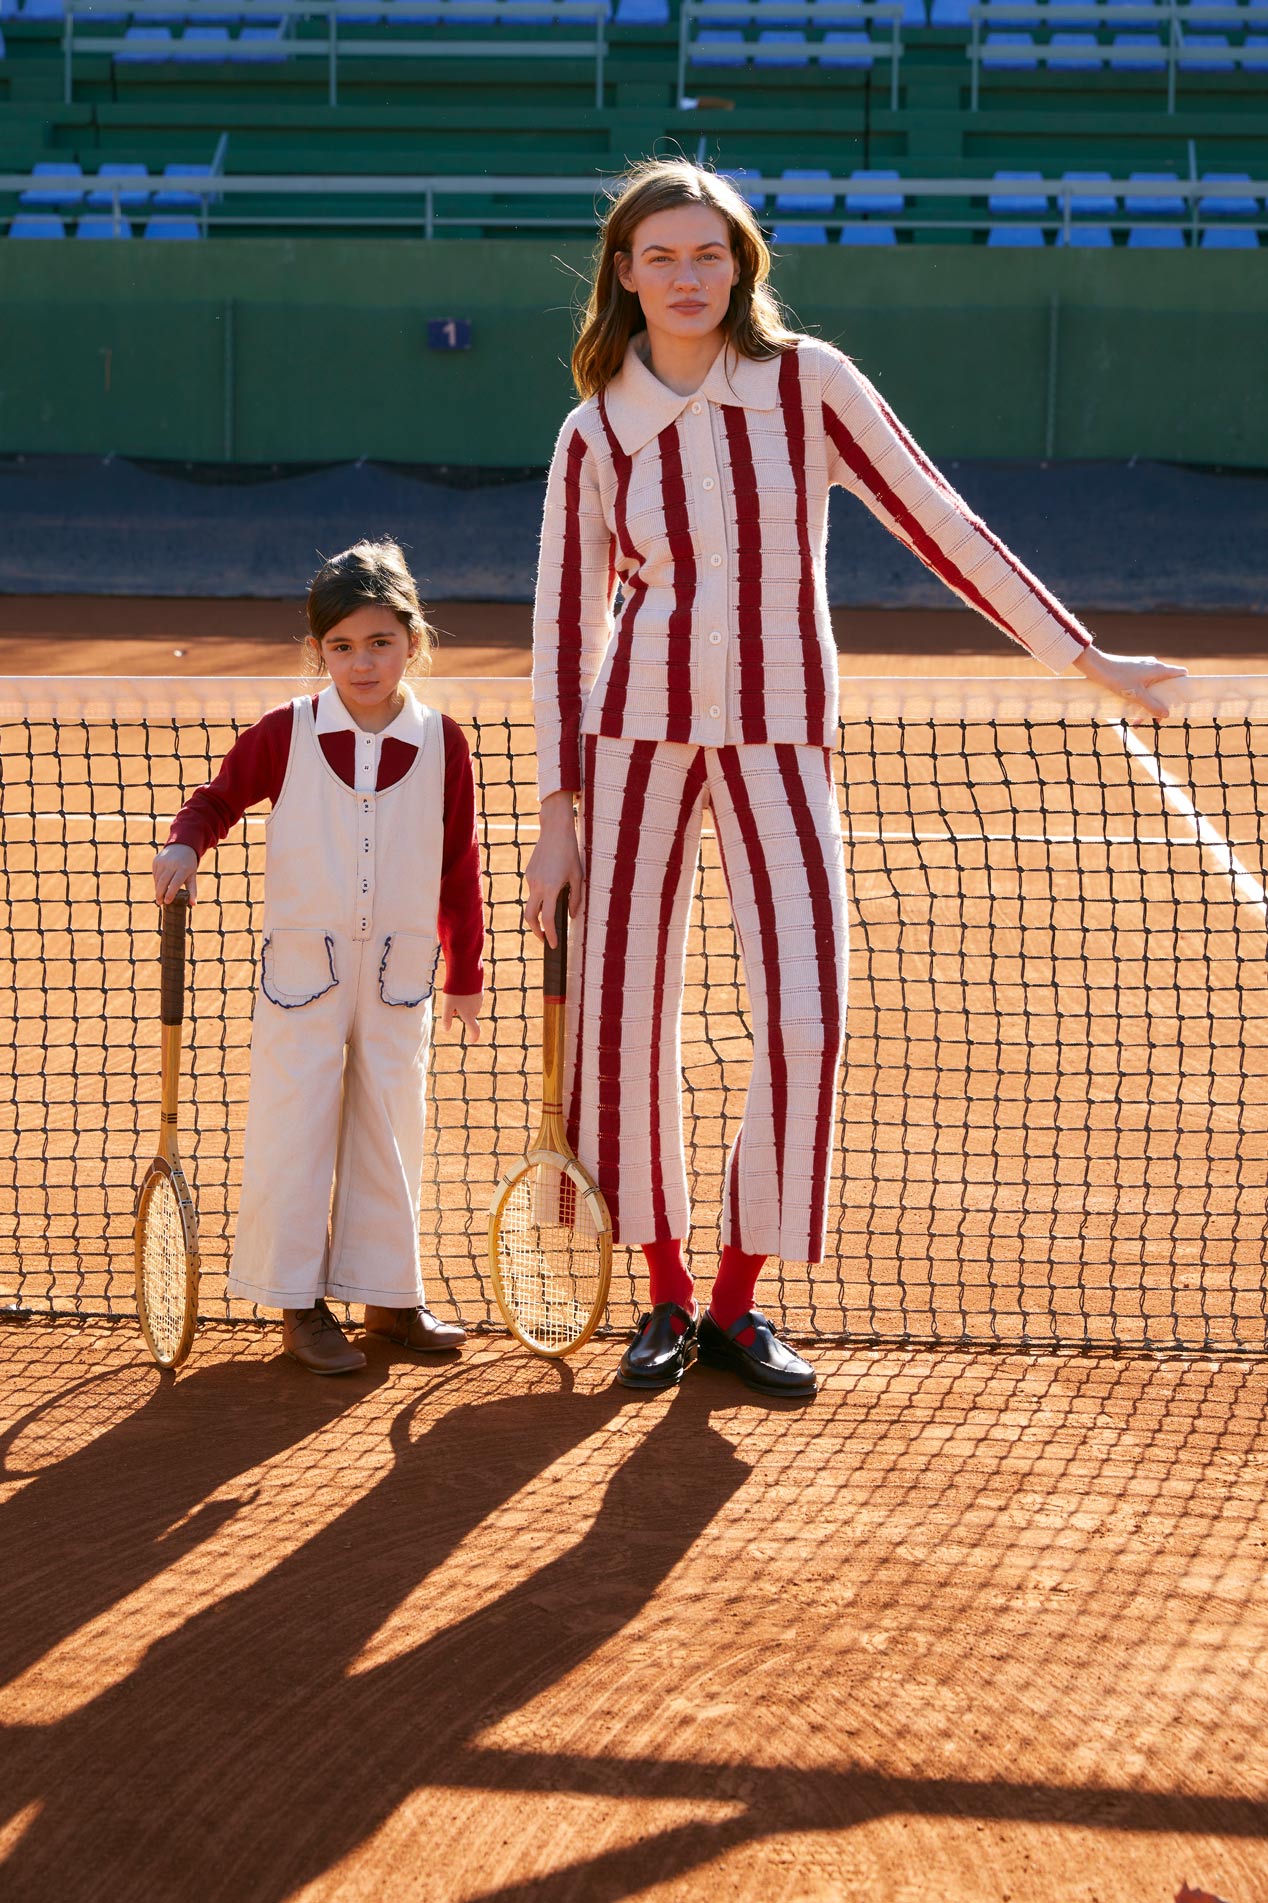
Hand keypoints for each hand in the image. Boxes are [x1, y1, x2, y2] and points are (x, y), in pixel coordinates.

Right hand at [153, 843, 198, 904]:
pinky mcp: (156, 860)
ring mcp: (163, 862)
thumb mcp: (192, 876)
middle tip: (159, 903)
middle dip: (160, 894)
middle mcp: (172, 864)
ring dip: (157, 889)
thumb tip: (193, 904)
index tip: (167, 902)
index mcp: (183, 868)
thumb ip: (192, 890)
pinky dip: (156, 881)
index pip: (175, 884)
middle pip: (163, 882)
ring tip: (159, 897)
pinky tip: (159, 886)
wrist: (182, 846)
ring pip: (157, 879)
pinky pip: (155, 874)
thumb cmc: (188, 864)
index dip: (170, 894)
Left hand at [441, 991, 482, 1042]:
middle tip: (451, 1002)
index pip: (475, 1031)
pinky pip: (472, 998)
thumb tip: (446, 1030)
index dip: (473, 1037)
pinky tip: (461, 987)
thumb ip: (446, 1019)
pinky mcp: (480, 992)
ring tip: (455, 992)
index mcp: (469, 1015)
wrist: (466, 973)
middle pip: (468, 1016)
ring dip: (463, 1004)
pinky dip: (467, 996)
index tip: (470, 1041)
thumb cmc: (455, 991)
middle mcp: (476, 1009)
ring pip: (470, 1007)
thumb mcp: (447, 1006)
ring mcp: (479, 1000)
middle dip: (461, 1013)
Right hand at [523, 791, 583, 945]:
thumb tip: (571, 916)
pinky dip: (540, 896)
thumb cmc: (570, 852)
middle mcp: (537, 885)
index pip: (547, 918)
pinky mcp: (528, 873)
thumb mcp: (578, 876)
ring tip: (552, 913)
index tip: (554, 944)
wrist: (555, 830)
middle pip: (530, 916)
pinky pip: (533, 890)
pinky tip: (552, 886)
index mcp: (551, 888)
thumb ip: (576, 898)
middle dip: (536, 930)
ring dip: (539, 911)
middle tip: (545, 938)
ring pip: (531, 902)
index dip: (550, 934)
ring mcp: (530, 879)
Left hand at [1072, 646, 1188, 724]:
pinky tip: (1129, 712)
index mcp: (1159, 669)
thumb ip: (1152, 705)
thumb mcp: (1136, 696)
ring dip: (1147, 706)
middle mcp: (1153, 667)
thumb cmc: (1117, 678)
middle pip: (1165, 687)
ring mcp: (1143, 669)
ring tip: (1136, 722)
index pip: (1181, 674)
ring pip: (1151, 690)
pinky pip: (1142, 687)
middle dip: (1160, 705)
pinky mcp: (1133, 672)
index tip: (1179, 701)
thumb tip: (1166, 714)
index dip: (1183, 687)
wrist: (1096, 666)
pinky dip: (1139, 699)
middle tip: (1154, 721)